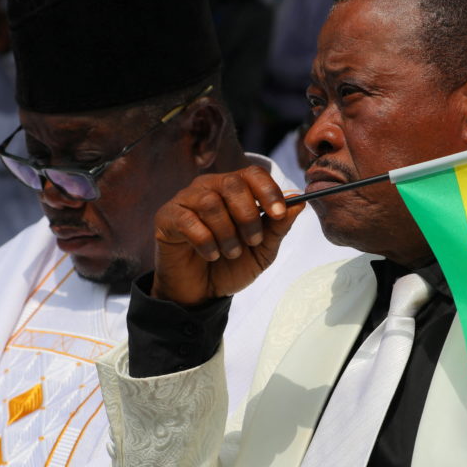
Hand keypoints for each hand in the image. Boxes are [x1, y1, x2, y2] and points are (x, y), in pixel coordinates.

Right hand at [152, 166, 304, 304]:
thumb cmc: (232, 265)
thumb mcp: (263, 250)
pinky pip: (188, 221)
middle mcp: (209, 188)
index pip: (253, 174)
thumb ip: (278, 226)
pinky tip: (211, 255)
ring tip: (231, 253)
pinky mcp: (167, 217)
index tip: (278, 215)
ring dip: (227, 234)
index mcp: (234, 190)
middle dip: (248, 216)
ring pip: (210, 203)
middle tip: (253, 241)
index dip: (268, 191)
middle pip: (232, 184)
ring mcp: (185, 200)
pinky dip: (205, 242)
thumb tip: (299, 201)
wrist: (202, 292)